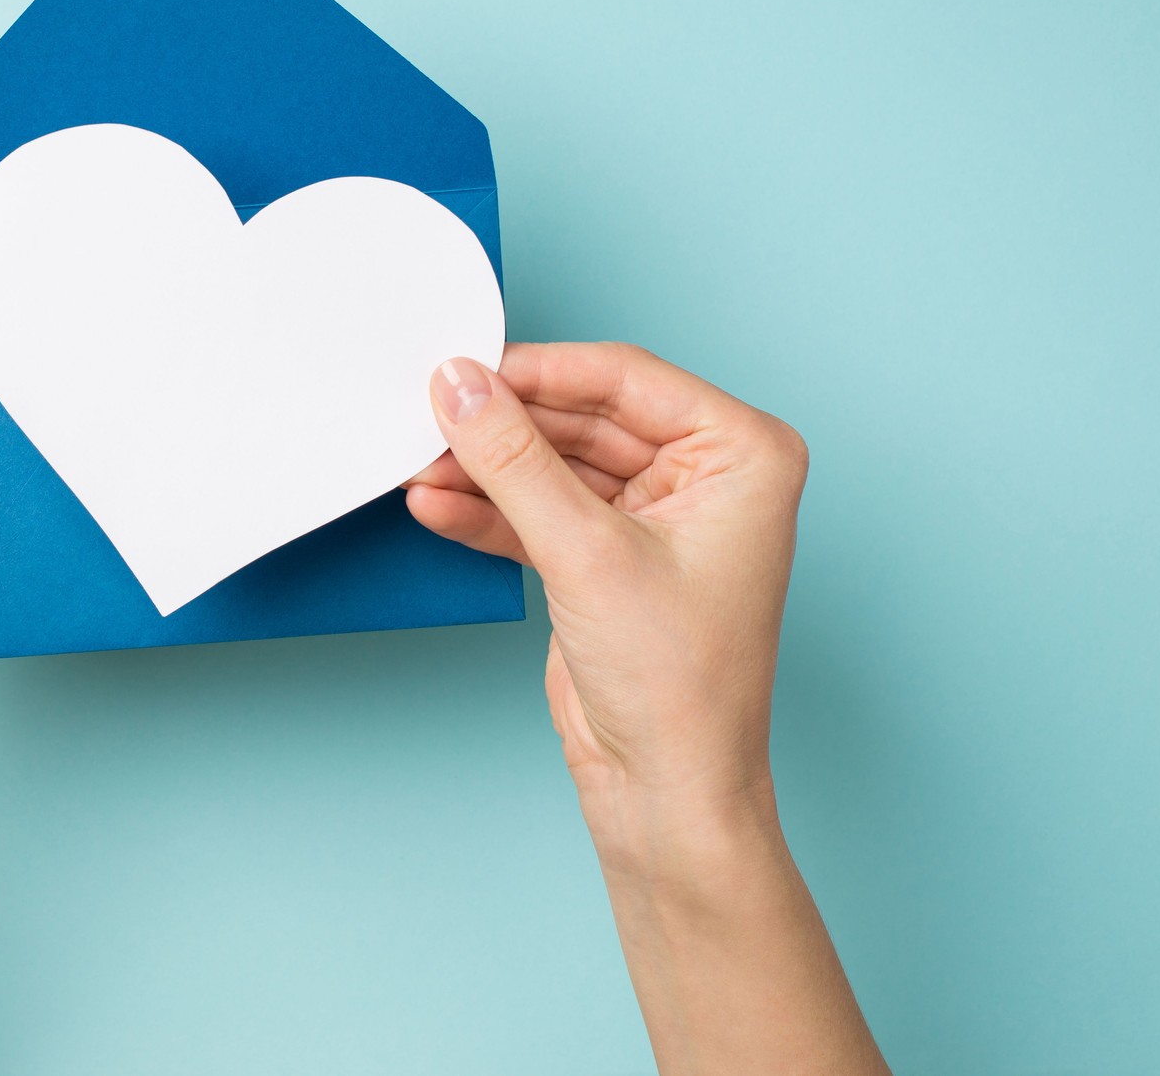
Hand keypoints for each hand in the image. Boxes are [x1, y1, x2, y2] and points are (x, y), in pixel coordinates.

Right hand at [409, 346, 887, 1074]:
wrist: (665, 793)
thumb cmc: (678, 688)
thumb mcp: (587, 554)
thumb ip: (516, 462)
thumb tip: (463, 387)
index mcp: (742, 455)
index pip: (625, 380)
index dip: (539, 371)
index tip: (465, 366)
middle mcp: (706, 477)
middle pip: (582, 418)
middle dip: (503, 424)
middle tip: (428, 413)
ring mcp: (654, 518)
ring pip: (553, 464)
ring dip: (485, 468)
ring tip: (416, 463)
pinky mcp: (606, 557)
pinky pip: (539, 510)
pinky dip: (489, 510)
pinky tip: (436, 503)